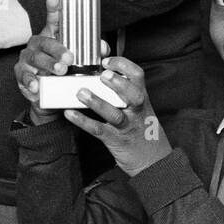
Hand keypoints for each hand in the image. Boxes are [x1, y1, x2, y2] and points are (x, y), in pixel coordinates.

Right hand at [14, 0, 108, 125]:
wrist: (49, 99)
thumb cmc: (64, 74)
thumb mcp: (79, 63)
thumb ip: (92, 53)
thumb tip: (103, 47)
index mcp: (52, 37)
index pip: (54, 20)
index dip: (54, 9)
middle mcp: (37, 44)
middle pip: (45, 42)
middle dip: (58, 49)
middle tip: (70, 58)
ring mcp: (27, 58)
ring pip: (35, 58)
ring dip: (49, 64)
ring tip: (60, 71)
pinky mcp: (21, 74)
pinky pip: (24, 76)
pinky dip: (31, 81)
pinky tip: (38, 86)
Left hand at [63, 56, 170, 176]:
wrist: (154, 162)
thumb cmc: (143, 130)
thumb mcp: (141, 108)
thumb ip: (127, 92)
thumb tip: (104, 73)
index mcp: (142, 99)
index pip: (138, 76)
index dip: (124, 65)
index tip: (107, 61)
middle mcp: (137, 111)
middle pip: (132, 94)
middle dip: (118, 83)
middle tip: (102, 74)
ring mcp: (127, 126)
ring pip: (114, 113)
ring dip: (97, 102)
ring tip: (81, 92)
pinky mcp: (115, 140)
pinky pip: (98, 130)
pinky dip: (83, 121)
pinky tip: (70, 113)